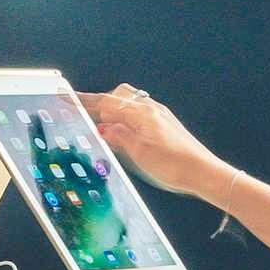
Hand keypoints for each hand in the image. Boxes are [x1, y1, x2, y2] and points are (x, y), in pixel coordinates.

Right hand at [79, 86, 225, 200]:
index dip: (83, 101)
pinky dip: (125, 120)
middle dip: (98, 105)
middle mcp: (150, 109)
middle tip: (82, 117)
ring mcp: (158, 115)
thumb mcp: (138, 153)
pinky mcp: (164, 125)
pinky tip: (124, 135)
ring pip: (128, 105)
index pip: (104, 102)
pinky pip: (138, 114)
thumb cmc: (175, 165)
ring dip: (113, 113)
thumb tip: (103, 128)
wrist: (203, 172)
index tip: (66, 97)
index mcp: (140, 112)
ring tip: (103, 130)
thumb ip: (118, 137)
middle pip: (116, 98)